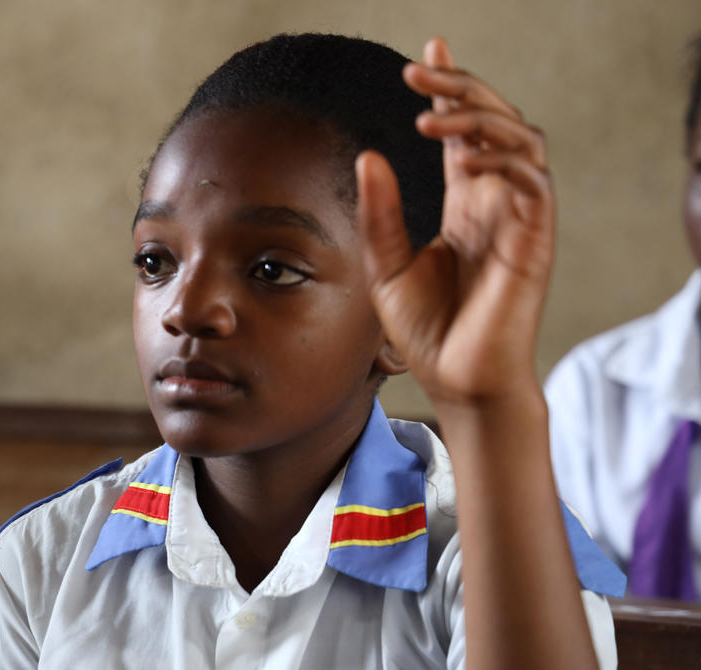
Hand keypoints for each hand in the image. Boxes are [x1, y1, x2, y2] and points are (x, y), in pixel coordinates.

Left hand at [356, 37, 553, 408]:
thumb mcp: (386, 265)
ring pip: (520, 138)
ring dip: (480, 115)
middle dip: (460, 88)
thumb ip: (380, 214)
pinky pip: (532, 179)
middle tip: (418, 71)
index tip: (426, 54)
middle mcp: (495, 202)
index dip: (452, 90)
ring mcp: (519, 218)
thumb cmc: (427, 331)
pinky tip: (463, 157)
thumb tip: (368, 156)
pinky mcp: (534, 238)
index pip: (464, 133)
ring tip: (432, 112)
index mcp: (465, 205)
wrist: (456, 381)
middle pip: (493, 122)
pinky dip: (502, 157)